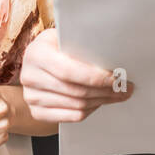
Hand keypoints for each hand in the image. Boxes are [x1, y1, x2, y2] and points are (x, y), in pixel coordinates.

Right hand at [19, 28, 134, 122]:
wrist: (36, 64)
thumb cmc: (56, 47)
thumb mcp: (64, 37)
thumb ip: (81, 44)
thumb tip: (113, 52)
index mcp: (37, 53)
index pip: (68, 71)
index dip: (95, 77)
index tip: (116, 78)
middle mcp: (30, 76)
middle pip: (75, 91)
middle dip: (105, 91)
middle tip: (125, 88)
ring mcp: (31, 97)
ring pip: (77, 105)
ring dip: (101, 101)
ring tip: (117, 94)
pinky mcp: (37, 112)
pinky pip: (72, 116)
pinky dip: (90, 110)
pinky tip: (100, 101)